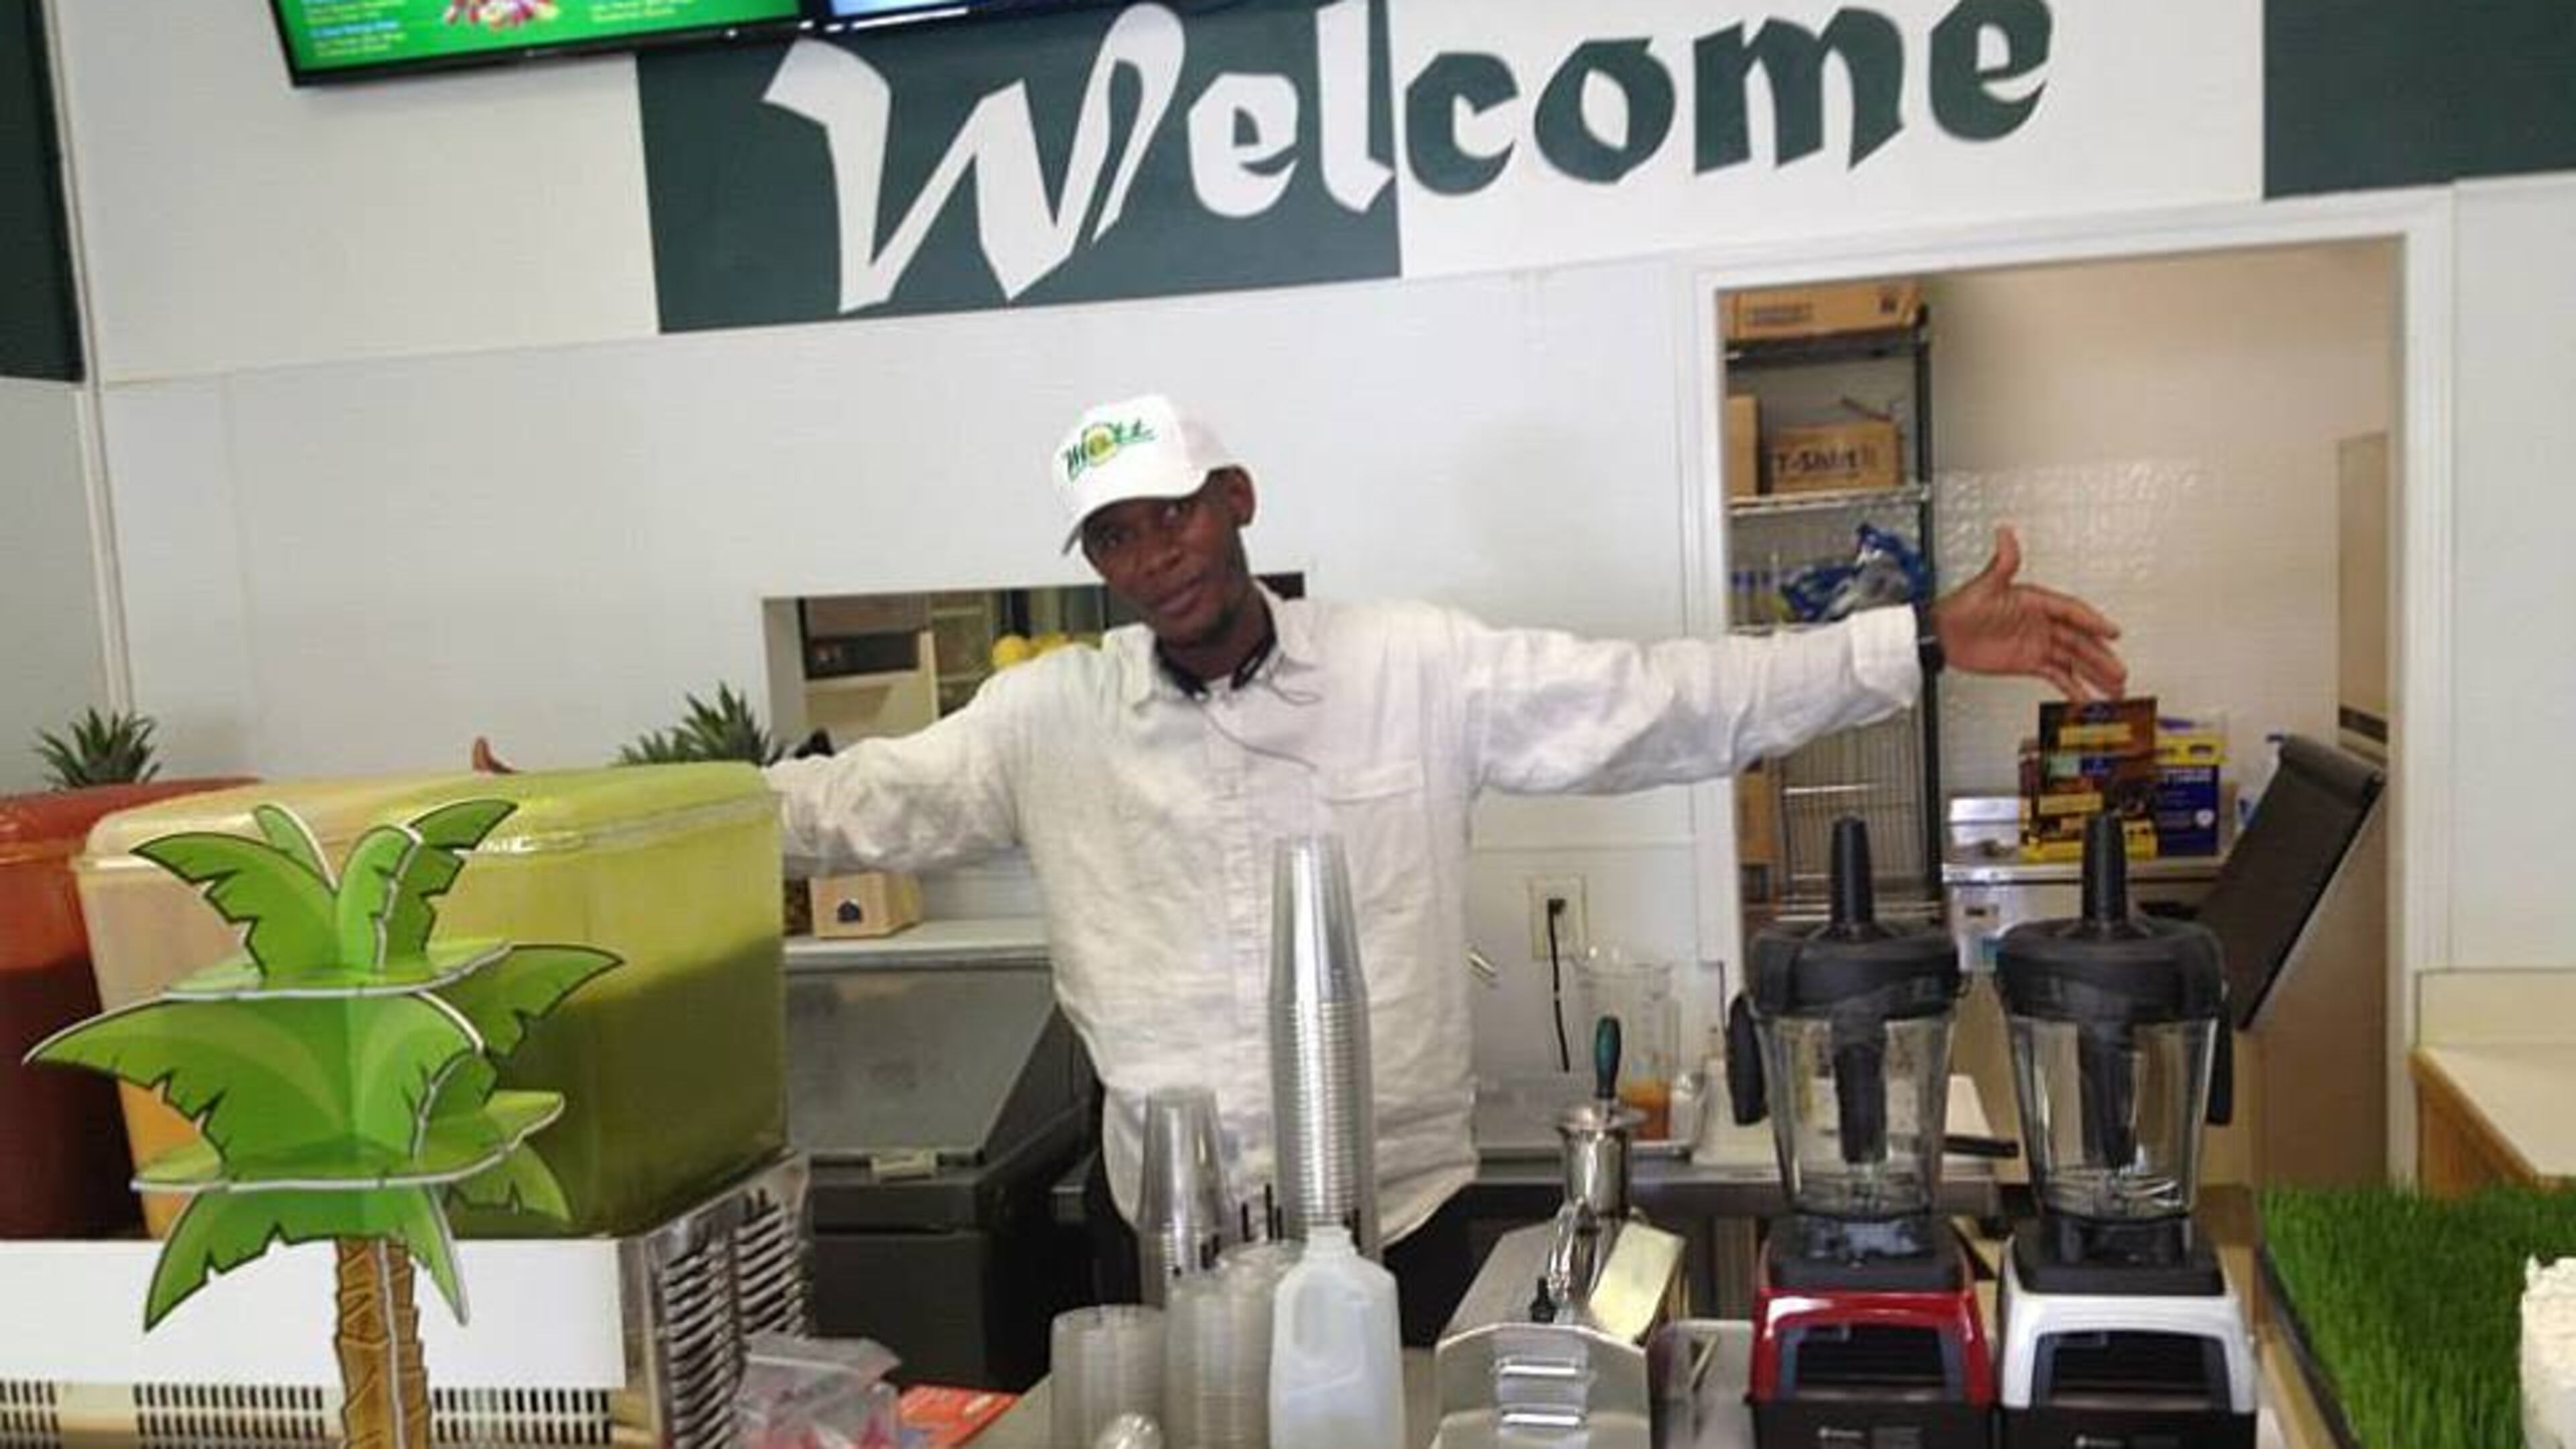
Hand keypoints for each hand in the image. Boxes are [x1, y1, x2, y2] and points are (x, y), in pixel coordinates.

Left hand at [1929, 526, 2126, 698]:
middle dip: (2101, 657)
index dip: (2093, 622)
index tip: (2113, 633)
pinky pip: (2056, 675)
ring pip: (2074, 660)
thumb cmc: (1961, 607)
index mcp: (2037, 602)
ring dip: (2094, 674)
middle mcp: (2041, 623)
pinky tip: (2085, 699)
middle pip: (2080, 641)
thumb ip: (2002, 562)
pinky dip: (2072, 687)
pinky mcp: (2028, 662)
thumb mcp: (1985, 585)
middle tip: (2120, 672)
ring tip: (2114, 690)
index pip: (2072, 612)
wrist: (1941, 634)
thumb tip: (2005, 533)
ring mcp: (2037, 644)